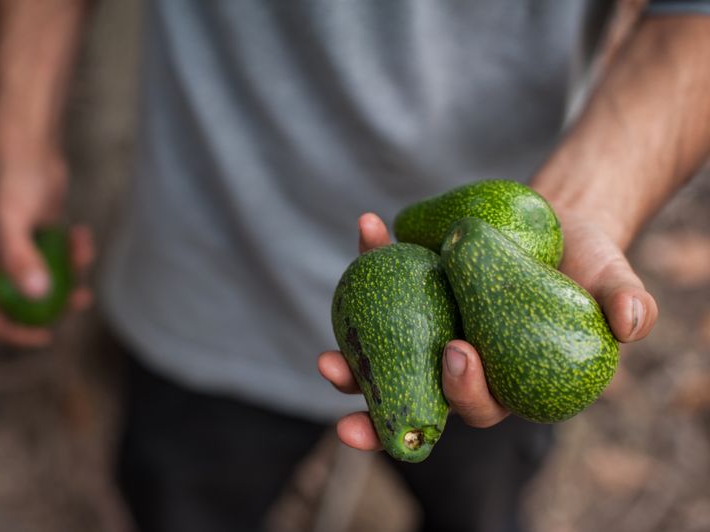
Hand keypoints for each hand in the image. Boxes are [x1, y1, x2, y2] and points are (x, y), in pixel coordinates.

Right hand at [0, 152, 93, 346]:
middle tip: (82, 299)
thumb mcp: (13, 222)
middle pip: (26, 302)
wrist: (30, 149)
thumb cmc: (13, 181)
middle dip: (56, 303)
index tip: (47, 337)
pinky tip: (80, 231)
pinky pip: (62, 260)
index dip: (15, 332)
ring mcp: (22, 252)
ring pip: (51, 281)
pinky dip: (75, 251)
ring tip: (82, 247)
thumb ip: (21, 259)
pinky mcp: (43, 240)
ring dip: (72, 271)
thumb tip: (37, 296)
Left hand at [318, 210, 656, 450]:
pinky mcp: (414, 292)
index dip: (464, 393)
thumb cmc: (586, 261)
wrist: (559, 222)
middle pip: (414, 395)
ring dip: (349, 357)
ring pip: (385, 356)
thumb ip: (625, 301)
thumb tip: (631, 323)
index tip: (458, 354)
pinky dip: (374, 256)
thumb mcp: (613, 278)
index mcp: (505, 379)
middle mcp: (459, 364)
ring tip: (324, 350)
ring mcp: (430, 330)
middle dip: (374, 400)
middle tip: (341, 373)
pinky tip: (369, 226)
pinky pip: (385, 283)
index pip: (480, 405)